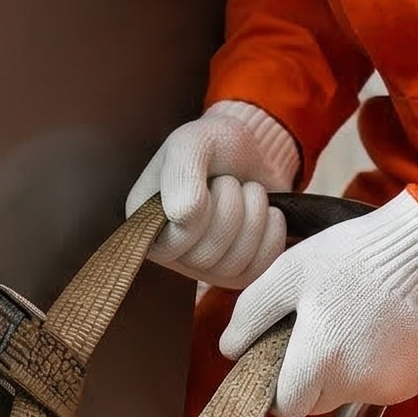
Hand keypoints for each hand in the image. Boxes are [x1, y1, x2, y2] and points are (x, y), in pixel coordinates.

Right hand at [126, 101, 299, 289]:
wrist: (254, 151)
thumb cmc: (216, 145)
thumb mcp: (192, 142)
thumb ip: (181, 174)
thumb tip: (182, 218)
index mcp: (146, 222)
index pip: (177, 235)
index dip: (202, 206)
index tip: (207, 179)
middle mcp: (169, 252)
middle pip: (207, 254)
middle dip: (232, 208)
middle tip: (231, 183)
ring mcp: (204, 268)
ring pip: (234, 264)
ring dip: (254, 217)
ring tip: (249, 192)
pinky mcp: (237, 274)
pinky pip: (258, 270)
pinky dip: (272, 235)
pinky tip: (269, 212)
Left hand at [220, 191, 417, 416]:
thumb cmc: (350, 256)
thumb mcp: (287, 273)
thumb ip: (251, 314)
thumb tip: (229, 350)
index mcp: (319, 361)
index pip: (287, 407)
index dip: (279, 388)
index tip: (282, 362)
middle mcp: (354, 384)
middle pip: (317, 403)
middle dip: (309, 380)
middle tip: (315, 336)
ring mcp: (387, 386)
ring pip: (349, 395)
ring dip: (343, 373)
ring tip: (350, 326)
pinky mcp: (413, 381)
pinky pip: (380, 385)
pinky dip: (374, 367)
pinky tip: (378, 330)